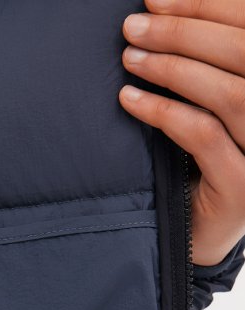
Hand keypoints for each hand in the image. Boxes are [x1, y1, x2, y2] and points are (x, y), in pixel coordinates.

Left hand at [119, 0, 244, 265]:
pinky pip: (203, 136)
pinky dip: (164, 112)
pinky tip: (130, 102)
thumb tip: (163, 13)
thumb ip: (207, 62)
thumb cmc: (205, 158)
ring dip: (172, 69)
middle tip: (133, 27)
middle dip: (184, 32)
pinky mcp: (242, 187)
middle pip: (244, 51)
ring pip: (228, 93)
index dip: (207, 5)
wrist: (202, 232)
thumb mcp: (212, 102)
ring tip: (130, 59)